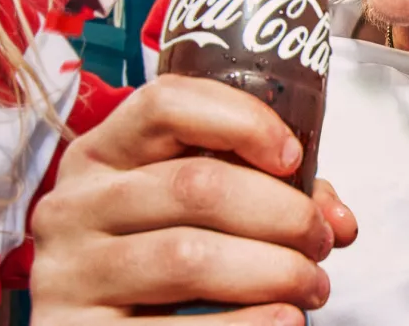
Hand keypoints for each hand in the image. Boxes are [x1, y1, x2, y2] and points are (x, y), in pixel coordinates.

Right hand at [30, 75, 358, 324]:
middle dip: (281, 213)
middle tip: (319, 240)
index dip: (240, 120)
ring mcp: (71, 272)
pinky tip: (282, 321)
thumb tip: (338, 219)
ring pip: (188, 255)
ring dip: (274, 271)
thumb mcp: (183, 212)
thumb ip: (259, 194)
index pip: (165, 104)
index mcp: (100, 156)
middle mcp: (75, 205)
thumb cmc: (150, 266)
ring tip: (311, 286)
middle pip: (194, 185)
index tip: (292, 157)